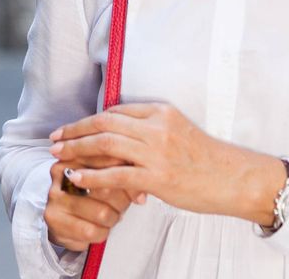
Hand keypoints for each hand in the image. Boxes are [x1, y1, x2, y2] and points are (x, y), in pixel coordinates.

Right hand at [44, 154, 145, 252]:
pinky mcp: (54, 219)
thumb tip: (142, 194)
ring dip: (113, 218)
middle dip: (122, 199)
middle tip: (123, 203)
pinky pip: (91, 230)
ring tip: (111, 215)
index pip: (108, 158)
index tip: (138, 179)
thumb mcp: (106, 176)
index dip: (129, 171)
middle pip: (107, 186)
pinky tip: (100, 227)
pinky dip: (102, 232)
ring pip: (102, 212)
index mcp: (75, 152)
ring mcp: (55, 195)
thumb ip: (124, 174)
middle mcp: (61, 171)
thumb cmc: (90, 192)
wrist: (62, 217)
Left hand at [49, 103, 283, 224]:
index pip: (115, 111)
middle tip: (54, 140)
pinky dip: (91, 175)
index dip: (87, 119)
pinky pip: (116, 174)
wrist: (234, 178)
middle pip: (104, 122)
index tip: (69, 128)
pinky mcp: (158, 176)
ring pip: (105, 143)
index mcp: (161, 112)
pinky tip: (75, 177)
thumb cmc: (207, 160)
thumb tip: (121, 143)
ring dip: (76, 150)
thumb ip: (150, 134)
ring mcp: (157, 151)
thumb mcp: (178, 133)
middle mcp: (157, 127)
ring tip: (57, 157)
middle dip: (74, 131)